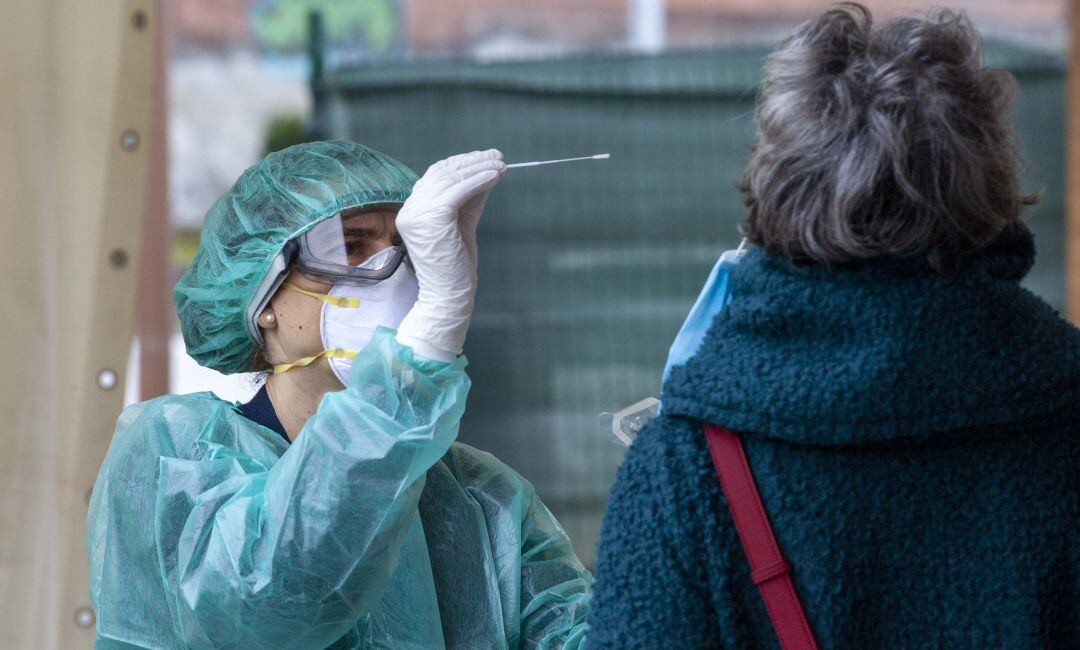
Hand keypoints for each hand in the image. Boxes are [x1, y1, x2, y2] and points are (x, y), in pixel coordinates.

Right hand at [395, 150, 504, 360]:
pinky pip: (458, 190)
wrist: (449, 295)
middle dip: (472, 161)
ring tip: (501, 164)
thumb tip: (488, 170)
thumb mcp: (464, 222)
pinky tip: (496, 175)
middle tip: (497, 155)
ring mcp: (417, 213)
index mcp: (413, 210)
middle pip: (443, 173)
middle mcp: (410, 209)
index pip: (435, 175)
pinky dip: (479, 180)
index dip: (461, 163)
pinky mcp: (431, 218)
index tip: (485, 157)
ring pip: (451, 179)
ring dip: (479, 168)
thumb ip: (471, 198)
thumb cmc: (457, 265)